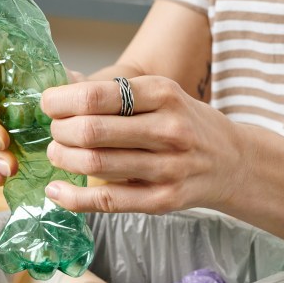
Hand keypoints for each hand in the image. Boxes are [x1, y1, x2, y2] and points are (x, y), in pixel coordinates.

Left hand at [40, 75, 244, 213]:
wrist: (234, 162)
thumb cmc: (186, 123)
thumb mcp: (160, 95)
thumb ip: (113, 91)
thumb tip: (65, 81)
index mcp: (163, 94)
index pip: (97, 95)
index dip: (61, 100)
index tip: (49, 103)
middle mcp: (168, 130)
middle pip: (92, 131)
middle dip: (60, 130)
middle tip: (54, 130)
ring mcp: (167, 168)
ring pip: (96, 164)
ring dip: (63, 159)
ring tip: (57, 153)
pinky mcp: (163, 200)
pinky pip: (107, 200)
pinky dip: (74, 198)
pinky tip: (56, 190)